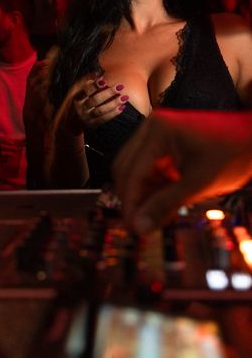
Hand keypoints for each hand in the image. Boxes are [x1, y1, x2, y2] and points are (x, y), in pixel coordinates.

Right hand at [65, 72, 128, 132]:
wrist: (70, 121)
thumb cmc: (78, 100)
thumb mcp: (77, 89)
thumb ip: (87, 80)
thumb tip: (100, 72)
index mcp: (76, 97)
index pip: (85, 91)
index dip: (94, 85)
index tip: (104, 80)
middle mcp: (80, 108)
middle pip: (94, 100)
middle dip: (108, 93)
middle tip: (120, 86)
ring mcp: (86, 117)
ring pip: (100, 110)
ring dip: (113, 103)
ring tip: (124, 97)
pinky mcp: (92, 125)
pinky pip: (104, 119)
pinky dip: (113, 113)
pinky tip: (122, 107)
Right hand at [114, 111, 251, 233]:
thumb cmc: (232, 154)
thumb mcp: (199, 184)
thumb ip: (166, 205)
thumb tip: (139, 227)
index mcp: (157, 131)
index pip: (132, 172)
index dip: (130, 204)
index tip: (133, 229)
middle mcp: (151, 128)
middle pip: (126, 169)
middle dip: (132, 198)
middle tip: (140, 227)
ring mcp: (156, 134)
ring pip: (135, 170)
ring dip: (142, 194)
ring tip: (154, 219)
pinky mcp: (164, 143)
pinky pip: (149, 168)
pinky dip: (154, 187)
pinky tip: (162, 206)